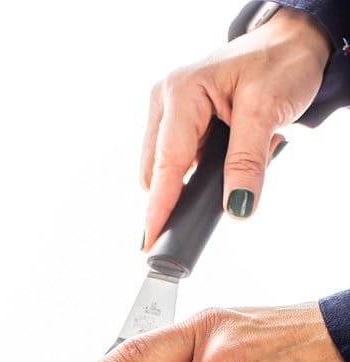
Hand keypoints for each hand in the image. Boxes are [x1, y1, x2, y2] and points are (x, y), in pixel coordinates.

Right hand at [140, 6, 330, 249]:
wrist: (291, 42)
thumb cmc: (280, 62)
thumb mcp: (267, 111)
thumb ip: (247, 162)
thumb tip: (237, 207)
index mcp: (182, 92)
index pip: (166, 163)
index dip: (158, 206)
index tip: (149, 240)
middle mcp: (167, 100)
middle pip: (158, 171)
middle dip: (186, 190)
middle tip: (231, 185)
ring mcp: (169, 111)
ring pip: (169, 168)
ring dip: (200, 176)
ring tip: (239, 151)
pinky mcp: (178, 121)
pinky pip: (181, 160)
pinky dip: (205, 167)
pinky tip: (230, 148)